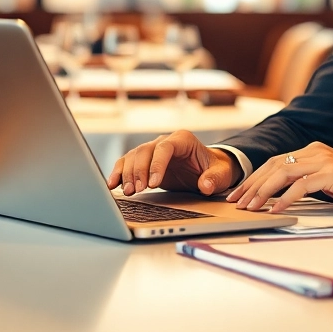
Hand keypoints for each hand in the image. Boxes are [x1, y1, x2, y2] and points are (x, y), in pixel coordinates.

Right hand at [107, 130, 237, 196]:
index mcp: (182, 139)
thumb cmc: (214, 169)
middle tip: (136, 190)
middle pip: (144, 152)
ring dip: (127, 174)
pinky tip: (112, 184)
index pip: (165, 148)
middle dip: (138, 171)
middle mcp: (164, 141)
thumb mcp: (221, 174)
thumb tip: (205, 186)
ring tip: (127, 192)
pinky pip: (127, 163)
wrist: (208, 169)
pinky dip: (119, 173)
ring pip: (133, 157)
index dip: (156, 164)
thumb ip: (214, 179)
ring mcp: (152, 150)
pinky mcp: (144, 161)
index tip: (152, 184)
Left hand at [226, 141, 332, 213]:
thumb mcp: (329, 182)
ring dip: (262, 192)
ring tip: (250, 208)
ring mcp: (323, 160)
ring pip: (282, 174)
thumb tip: (282, 195)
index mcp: (313, 151)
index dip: (255, 178)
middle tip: (237, 202)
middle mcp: (315, 151)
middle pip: (273, 166)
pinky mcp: (332, 173)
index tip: (240, 194)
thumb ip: (308, 182)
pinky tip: (275, 209)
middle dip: (251, 185)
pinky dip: (284, 198)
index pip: (275, 162)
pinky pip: (301, 186)